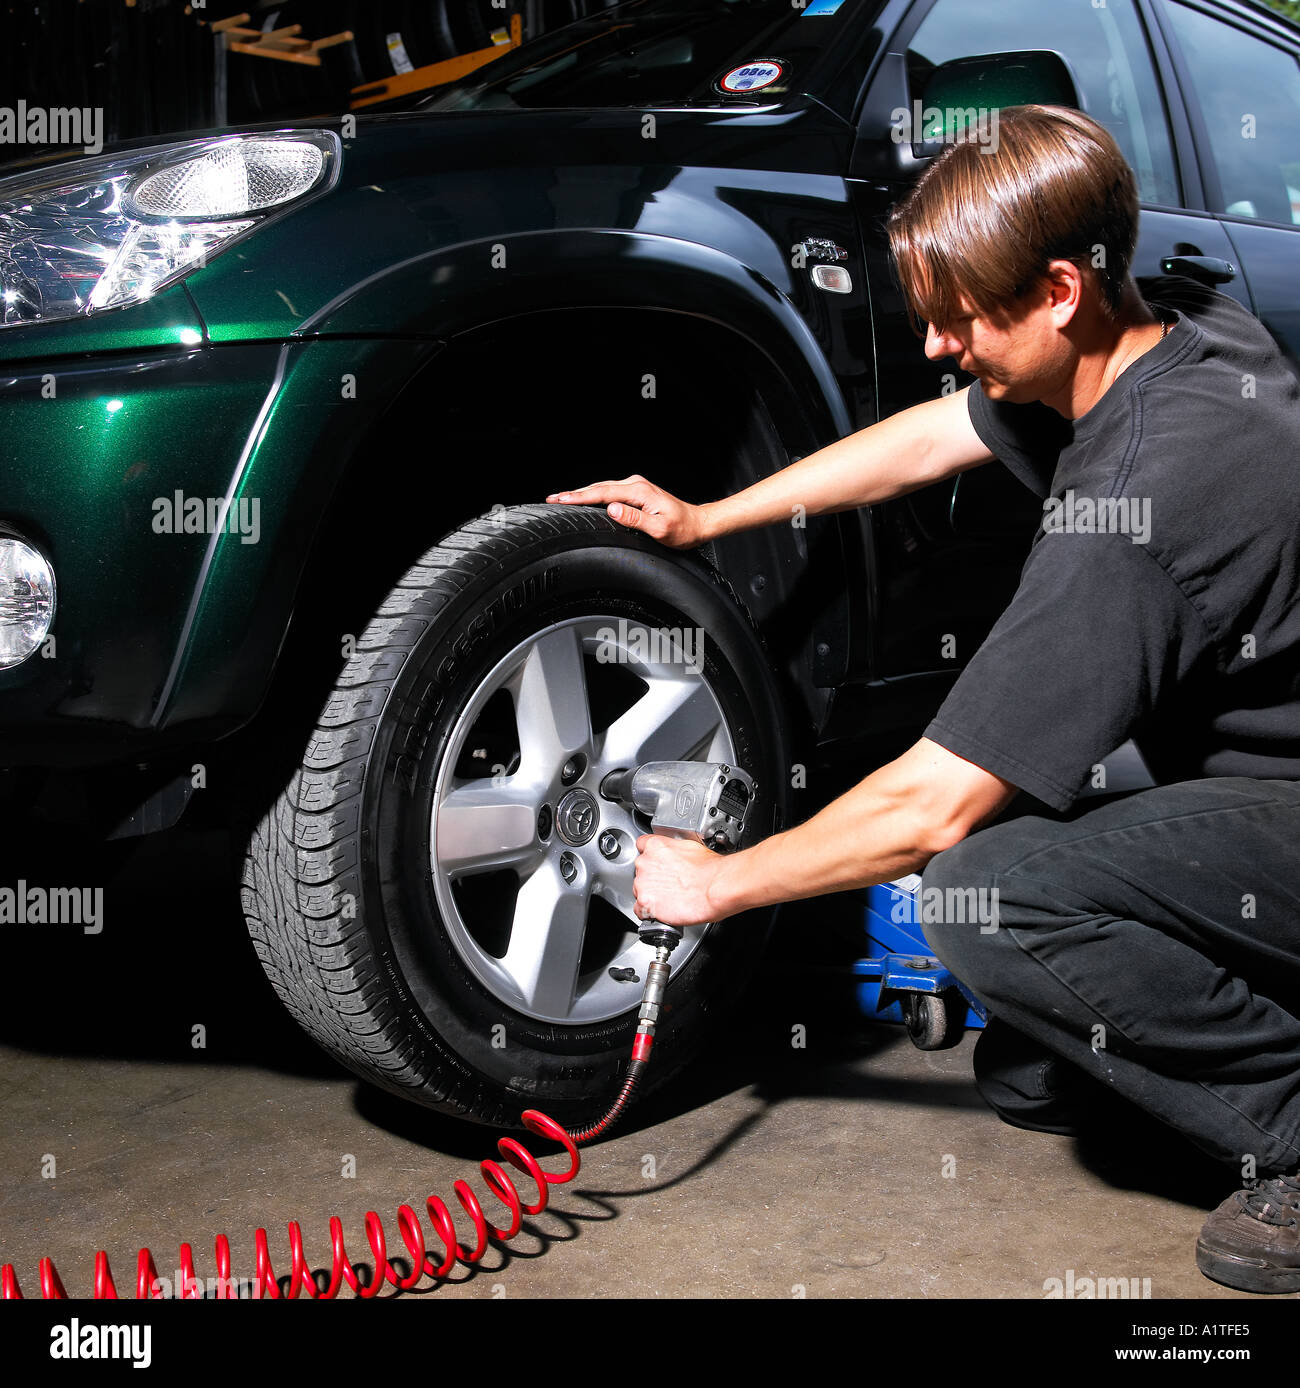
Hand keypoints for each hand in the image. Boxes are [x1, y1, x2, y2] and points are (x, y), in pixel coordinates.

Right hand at [546, 475, 706, 548]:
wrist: (698, 524)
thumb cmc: (682, 530)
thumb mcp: (659, 529)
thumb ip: (634, 518)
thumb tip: (612, 509)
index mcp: (639, 492)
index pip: (602, 493)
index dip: (579, 497)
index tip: (560, 500)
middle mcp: (636, 484)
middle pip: (597, 487)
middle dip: (573, 493)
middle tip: (551, 499)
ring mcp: (636, 487)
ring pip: (602, 488)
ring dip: (581, 493)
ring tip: (561, 498)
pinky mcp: (636, 492)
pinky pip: (609, 491)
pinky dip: (593, 494)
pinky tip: (584, 498)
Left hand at [631, 835, 729, 926]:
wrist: (716, 886)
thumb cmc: (710, 869)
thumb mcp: (690, 847)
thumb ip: (674, 850)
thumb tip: (675, 857)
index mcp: (655, 846)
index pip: (642, 847)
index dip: (651, 857)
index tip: (658, 864)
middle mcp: (644, 862)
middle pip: (640, 870)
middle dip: (652, 878)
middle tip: (670, 884)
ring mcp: (643, 883)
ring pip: (638, 890)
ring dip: (651, 894)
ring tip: (670, 898)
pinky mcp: (646, 903)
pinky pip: (639, 910)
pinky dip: (648, 912)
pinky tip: (662, 910)